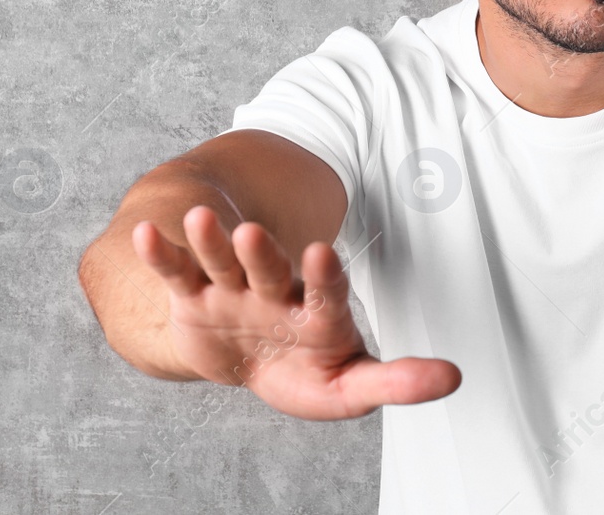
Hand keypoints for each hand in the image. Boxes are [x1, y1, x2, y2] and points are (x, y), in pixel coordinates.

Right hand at [133, 206, 460, 419]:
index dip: (325, 274)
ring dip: (212, 240)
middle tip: (253, 231)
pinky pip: (178, 273)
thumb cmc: (308, 371)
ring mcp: (232, 291)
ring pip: (222, 260)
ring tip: (201, 217)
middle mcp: (274, 292)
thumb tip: (454, 378)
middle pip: (269, 268)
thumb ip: (396, 381)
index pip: (324, 290)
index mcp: (317, 312)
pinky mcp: (193, 298)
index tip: (323, 253)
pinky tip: (149, 235)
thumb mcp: (350, 386)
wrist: (250, 364)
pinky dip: (163, 255)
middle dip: (262, 252)